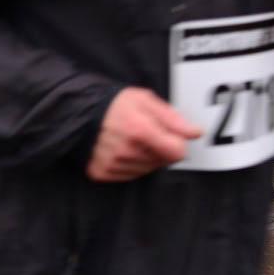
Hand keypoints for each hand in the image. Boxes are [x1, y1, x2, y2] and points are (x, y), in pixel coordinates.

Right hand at [86, 87, 200, 181]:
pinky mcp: (102, 172)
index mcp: (140, 130)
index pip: (177, 152)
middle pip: (163, 161)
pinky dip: (128, 164)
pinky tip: (120, 150)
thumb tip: (195, 133)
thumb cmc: (113, 103)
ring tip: (130, 140)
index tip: (167, 134)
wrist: (78, 111)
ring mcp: (113, 164)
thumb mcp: (145, 100)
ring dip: (144, 157)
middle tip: (143, 132)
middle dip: (159, 148)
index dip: (176, 142)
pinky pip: (128, 175)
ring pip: (147, 169)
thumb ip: (172, 117)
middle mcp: (127, 151)